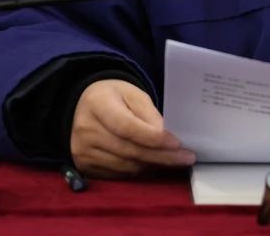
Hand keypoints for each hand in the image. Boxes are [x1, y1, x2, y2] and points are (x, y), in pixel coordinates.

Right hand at [70, 79, 196, 177]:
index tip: (177, 143)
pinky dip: (139, 171)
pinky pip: (119, 175)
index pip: (126, 127)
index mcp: (97, 104)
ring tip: (173, 160)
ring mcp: (83, 151)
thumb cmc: (113, 97)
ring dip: (153, 165)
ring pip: (126, 166)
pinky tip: (153, 164)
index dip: (153, 138)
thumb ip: (149, 114)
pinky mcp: (85, 166)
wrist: (84, 106)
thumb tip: (165, 137)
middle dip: (161, 156)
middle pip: (129, 150)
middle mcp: (86, 130)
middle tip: (186, 157)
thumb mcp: (133, 94)